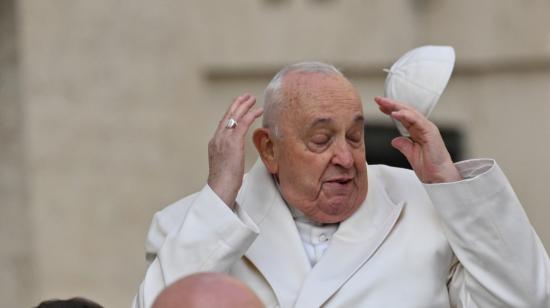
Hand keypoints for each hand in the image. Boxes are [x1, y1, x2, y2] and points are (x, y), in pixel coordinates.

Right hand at [207, 94, 262, 208]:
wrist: (220, 188)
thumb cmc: (224, 182)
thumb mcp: (225, 165)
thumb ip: (230, 157)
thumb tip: (236, 158)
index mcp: (215, 143)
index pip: (223, 124)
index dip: (231, 113)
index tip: (237, 106)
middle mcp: (218, 138)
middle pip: (228, 116)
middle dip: (237, 104)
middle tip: (245, 96)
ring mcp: (224, 139)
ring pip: (235, 116)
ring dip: (244, 105)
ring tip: (252, 98)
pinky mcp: (233, 142)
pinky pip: (243, 123)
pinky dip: (251, 114)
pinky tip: (258, 110)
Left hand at [374, 97, 461, 182]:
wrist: (439, 177)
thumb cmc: (429, 167)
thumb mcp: (411, 154)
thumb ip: (403, 145)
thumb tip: (394, 140)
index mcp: (419, 131)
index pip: (404, 117)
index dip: (392, 110)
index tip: (380, 106)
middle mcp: (424, 127)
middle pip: (406, 111)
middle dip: (392, 104)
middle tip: (379, 99)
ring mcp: (428, 129)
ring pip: (411, 113)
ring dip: (396, 107)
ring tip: (384, 103)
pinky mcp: (430, 133)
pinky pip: (417, 121)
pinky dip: (406, 115)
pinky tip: (395, 113)